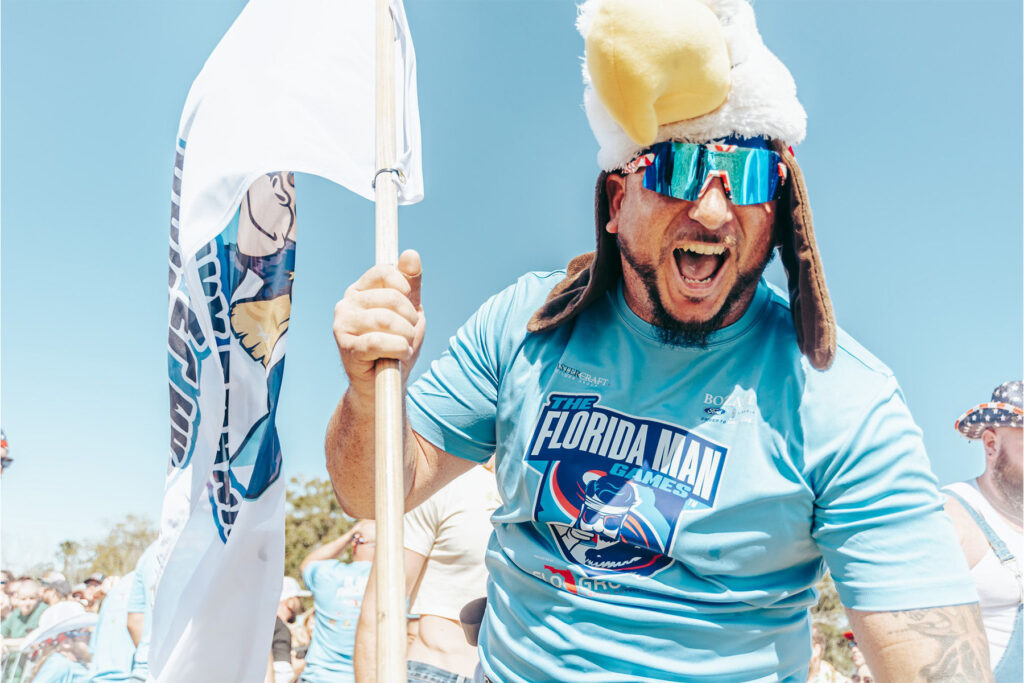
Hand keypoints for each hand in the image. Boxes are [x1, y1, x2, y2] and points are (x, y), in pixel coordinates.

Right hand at [333, 250, 424, 398]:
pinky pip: (377, 342)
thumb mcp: (410, 311)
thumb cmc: (397, 344)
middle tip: (409, 333)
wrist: (385, 383)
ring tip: (404, 346)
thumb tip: (411, 253)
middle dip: (409, 319)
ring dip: (405, 336)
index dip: (404, 285)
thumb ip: (411, 284)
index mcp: (361, 290)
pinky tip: (399, 355)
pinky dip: (397, 349)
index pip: (383, 271)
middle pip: (390, 298)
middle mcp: (347, 303)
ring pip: (385, 320)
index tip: (411, 303)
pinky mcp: (345, 347)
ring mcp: (343, 324)